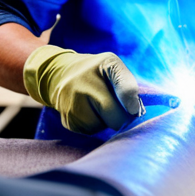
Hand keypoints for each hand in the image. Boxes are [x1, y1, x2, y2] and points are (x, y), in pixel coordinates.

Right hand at [23, 45, 143, 133]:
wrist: (59, 74)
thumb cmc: (95, 71)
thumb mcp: (112, 66)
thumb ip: (127, 84)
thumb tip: (134, 111)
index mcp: (106, 64)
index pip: (125, 88)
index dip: (132, 103)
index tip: (135, 110)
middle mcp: (86, 83)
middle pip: (116, 118)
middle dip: (122, 117)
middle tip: (117, 107)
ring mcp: (74, 103)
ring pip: (104, 127)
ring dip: (105, 120)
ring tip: (96, 104)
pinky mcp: (68, 121)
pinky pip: (91, 131)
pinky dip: (93, 124)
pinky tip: (86, 110)